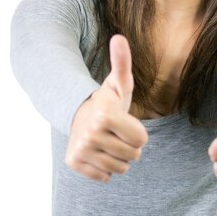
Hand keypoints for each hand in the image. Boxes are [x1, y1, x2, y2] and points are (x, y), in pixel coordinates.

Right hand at [65, 35, 147, 180]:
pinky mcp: (74, 163)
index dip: (138, 132)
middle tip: (116, 133)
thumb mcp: (119, 84)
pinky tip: (97, 153)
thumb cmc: (108, 102)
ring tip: (108, 143)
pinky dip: (104, 169)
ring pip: (120, 169)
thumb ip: (122, 63)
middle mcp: (90, 133)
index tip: (125, 122)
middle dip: (129, 147)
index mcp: (105, 115)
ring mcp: (80, 150)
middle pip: (133, 156)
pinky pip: (104, 178)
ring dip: (118, 159)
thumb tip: (119, 37)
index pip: (142, 140)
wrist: (78, 116)